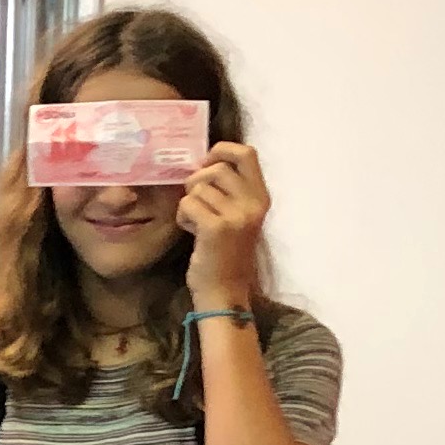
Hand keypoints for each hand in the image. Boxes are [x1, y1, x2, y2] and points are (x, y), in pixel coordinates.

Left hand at [177, 141, 271, 309]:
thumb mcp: (236, 216)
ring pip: (198, 187)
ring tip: (196, 223)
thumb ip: (229, 190)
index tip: (206, 164)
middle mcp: (253, 204)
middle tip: (197, 203)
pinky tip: (191, 231)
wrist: (224, 293)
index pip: (247, 153)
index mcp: (261, 197)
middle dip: (197, 181)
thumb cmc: (225, 255)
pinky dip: (182, 216)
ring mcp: (237, 215)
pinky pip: (188, 203)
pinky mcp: (217, 227)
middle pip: (216, 168)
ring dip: (188, 203)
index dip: (221, 150)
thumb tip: (204, 162)